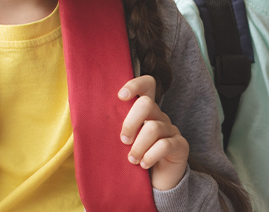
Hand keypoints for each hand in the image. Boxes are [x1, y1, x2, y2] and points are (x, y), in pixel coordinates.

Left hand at [119, 75, 189, 189]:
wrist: (156, 183)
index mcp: (146, 112)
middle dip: (130, 122)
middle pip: (146, 104)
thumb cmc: (135, 160)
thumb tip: (87, 121)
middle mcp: (160, 117)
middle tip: (123, 140)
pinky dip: (150, 156)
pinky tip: (144, 165)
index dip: (135, 84)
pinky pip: (165, 145)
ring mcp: (172, 130)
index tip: (121, 96)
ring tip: (132, 159)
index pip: (147, 85)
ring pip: (153, 128)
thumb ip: (114, 129)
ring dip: (138, 146)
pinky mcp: (180, 146)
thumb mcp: (124, 142)